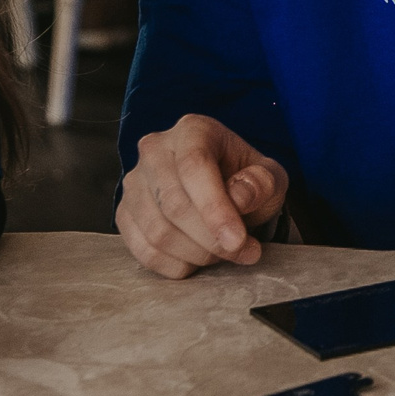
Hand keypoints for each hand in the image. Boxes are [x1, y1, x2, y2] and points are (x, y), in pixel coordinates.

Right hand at [115, 113, 288, 279]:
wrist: (225, 189)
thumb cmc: (247, 180)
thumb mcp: (269, 176)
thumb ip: (261, 183)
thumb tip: (239, 196)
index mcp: (193, 130)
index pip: (195, 167)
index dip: (215, 209)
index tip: (238, 241)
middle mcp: (155, 150)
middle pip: (174, 204)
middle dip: (211, 239)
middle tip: (244, 251)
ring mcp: (135, 182)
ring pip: (157, 231)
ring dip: (196, 254)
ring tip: (223, 252)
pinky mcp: (125, 213)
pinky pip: (143, 250)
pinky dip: (175, 265)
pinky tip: (198, 260)